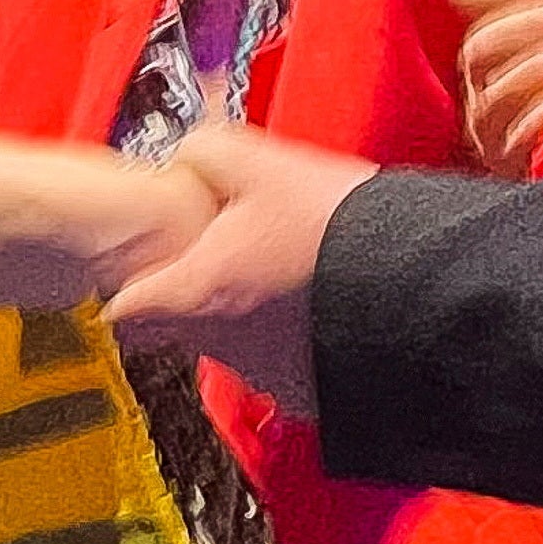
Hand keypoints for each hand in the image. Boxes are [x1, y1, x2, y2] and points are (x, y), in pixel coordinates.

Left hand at [102, 120, 374, 408]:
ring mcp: (266, 372)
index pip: (125, 312)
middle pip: (177, 329)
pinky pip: (282, 366)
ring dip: (244, 316)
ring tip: (284, 275)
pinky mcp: (309, 391)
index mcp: (199, 291)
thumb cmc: (335, 225)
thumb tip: (186, 152)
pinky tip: (316, 305)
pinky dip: (290, 341)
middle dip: (189, 298)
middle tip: (223, 260)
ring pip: (231, 346)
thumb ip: (207, 152)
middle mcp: (223, 342)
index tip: (142, 275)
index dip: (128, 290)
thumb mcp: (263, 164)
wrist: (417, 279)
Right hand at [451, 0, 542, 174]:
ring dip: (542, 61)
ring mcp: (487, 126)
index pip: (470, 0)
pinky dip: (540, 113)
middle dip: (534, 20)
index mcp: (485, 38)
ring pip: (498, 90)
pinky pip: (515, 139)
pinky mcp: (509, 163)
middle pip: (482, 46)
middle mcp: (476, 82)